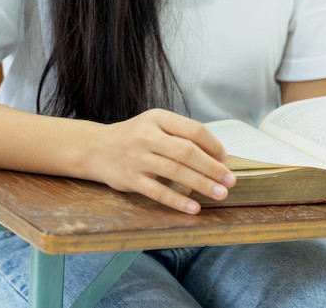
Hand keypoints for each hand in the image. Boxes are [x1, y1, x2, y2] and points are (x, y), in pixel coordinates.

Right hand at [87, 109, 235, 213]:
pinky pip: (158, 191)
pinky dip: (178, 201)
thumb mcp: (154, 125)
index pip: (193, 130)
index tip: (224, 158)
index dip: (213, 145)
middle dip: (212, 168)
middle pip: (187, 151)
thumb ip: (180, 135)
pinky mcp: (130, 179)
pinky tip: (193, 208)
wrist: (96, 148)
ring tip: (220, 194)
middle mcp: (146, 136)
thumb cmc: (133, 137)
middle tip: (230, 180)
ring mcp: (137, 158)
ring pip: (175, 171)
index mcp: (157, 118)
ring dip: (202, 184)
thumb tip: (216, 156)